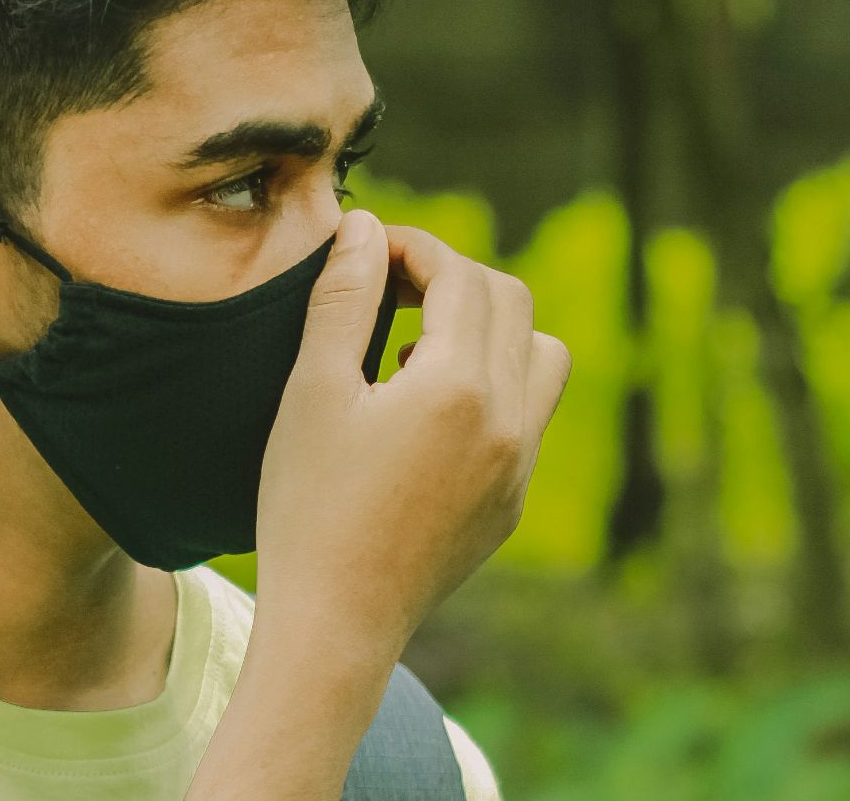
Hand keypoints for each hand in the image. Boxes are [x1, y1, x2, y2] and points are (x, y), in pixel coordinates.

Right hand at [254, 208, 570, 653]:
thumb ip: (343, 298)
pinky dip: (492, 384)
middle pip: (509, 301)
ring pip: (541, 354)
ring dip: (488, 329)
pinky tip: (423, 411)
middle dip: (452, 278)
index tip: (368, 252)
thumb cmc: (307, 506)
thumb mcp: (311, 391)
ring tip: (416, 350)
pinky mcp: (512, 501)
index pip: (458, 275)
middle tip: (388, 291)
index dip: (413, 248)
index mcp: (457, 386)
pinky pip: (529, 413)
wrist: (335, 622)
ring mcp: (519, 465)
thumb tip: (367, 226)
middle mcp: (509, 420)